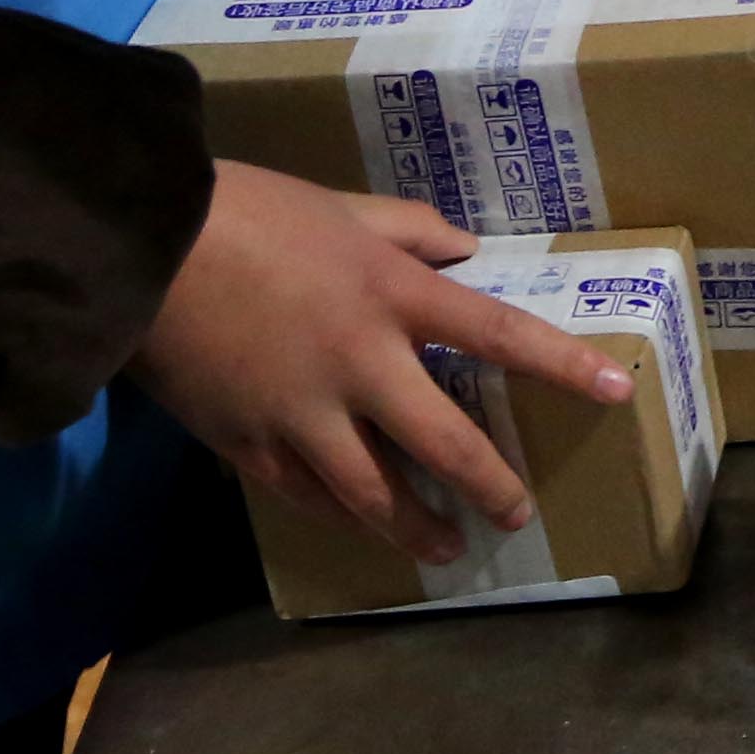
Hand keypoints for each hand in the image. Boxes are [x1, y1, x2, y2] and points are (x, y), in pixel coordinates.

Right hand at [130, 165, 631, 563]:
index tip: (614, 391)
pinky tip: (360, 525)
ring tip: (445, 548)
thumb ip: (411, 228)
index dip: (561, 364)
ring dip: (416, 525)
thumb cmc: (245, 213)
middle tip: (516, 515)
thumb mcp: (342, 206)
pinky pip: (306, 494)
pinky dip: (340, 513)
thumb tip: (464, 248)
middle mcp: (360, 362)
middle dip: (490, 485)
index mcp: (392, 293)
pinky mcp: (247, 442)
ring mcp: (302, 412)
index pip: (498, 333)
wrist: (140, 248)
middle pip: (444, 442)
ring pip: (373, 492)